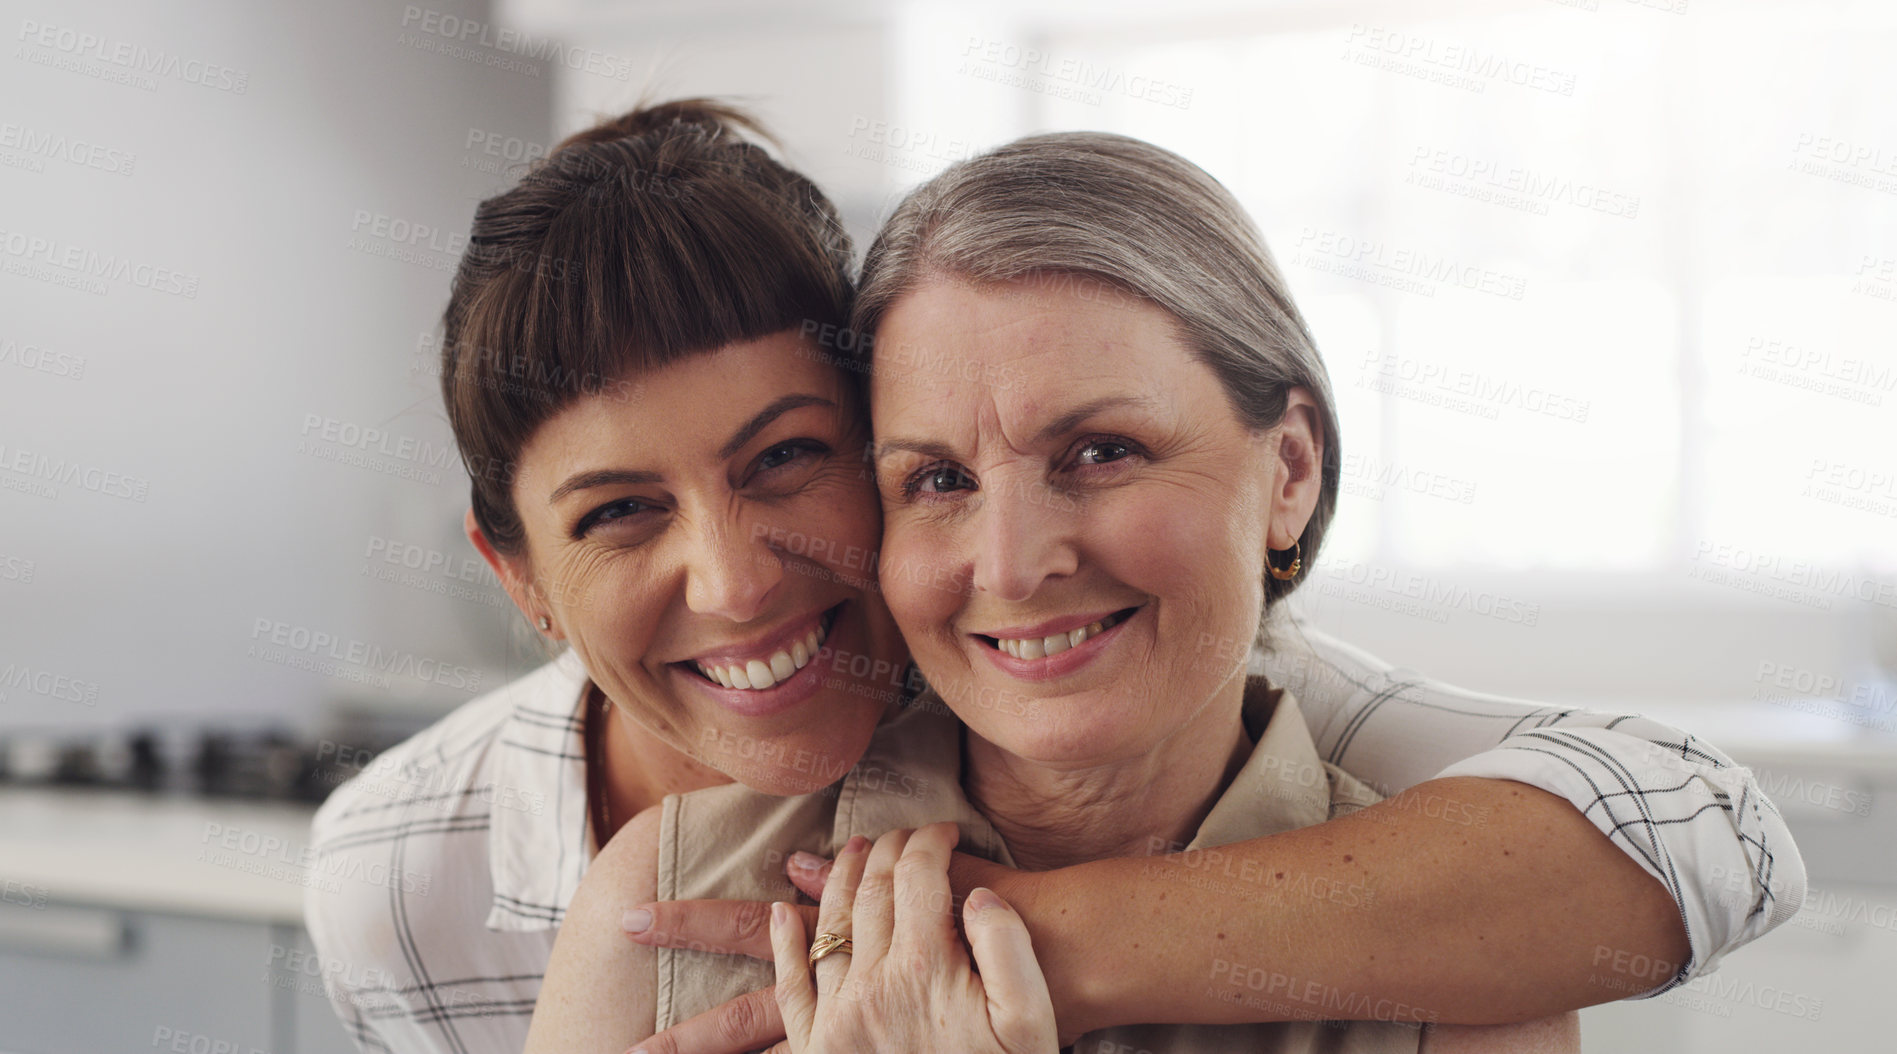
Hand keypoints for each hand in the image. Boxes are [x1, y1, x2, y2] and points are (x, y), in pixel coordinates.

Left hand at [772, 824, 1057, 1053]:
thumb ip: (1008, 946)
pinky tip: (783, 913)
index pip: (919, 876)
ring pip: (829, 927)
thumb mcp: (1033, 1019)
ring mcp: (838, 1019)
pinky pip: (789, 987)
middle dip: (889, 851)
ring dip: (842, 881)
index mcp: (926, 969)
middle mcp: (873, 987)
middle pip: (873, 893)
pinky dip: (783, 946)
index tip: (945, 831)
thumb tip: (974, 895)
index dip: (931, 842)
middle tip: (905, 835)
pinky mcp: (818, 1049)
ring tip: (858, 851)